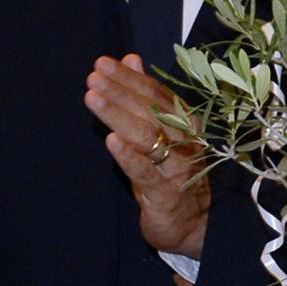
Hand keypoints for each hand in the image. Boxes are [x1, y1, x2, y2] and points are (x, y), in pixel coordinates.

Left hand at [86, 54, 208, 257]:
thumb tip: (132, 59)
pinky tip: (110, 140)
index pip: (158, 95)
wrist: (194, 226)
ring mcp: (178, 169)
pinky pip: (146, 173)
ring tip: (92, 98)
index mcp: (186, 125)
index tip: (104, 64)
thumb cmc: (174, 175)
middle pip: (152, 111)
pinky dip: (129, 156)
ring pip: (147, 137)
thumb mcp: (161, 133)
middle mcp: (186, 143)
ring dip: (118, 115)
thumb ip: (146, 96)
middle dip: (120, 91)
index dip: (130, 78)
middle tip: (94, 76)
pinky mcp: (165, 196)